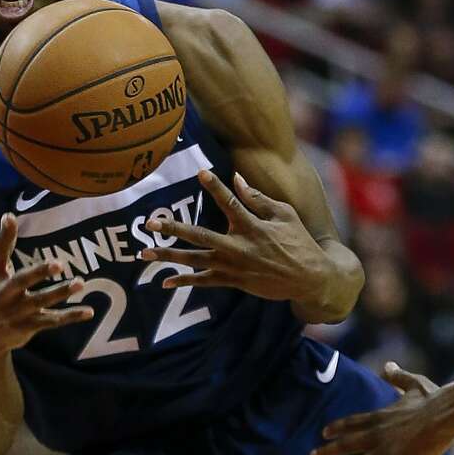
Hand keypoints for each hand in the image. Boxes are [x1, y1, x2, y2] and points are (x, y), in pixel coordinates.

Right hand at [0, 214, 92, 359]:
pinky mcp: (28, 326)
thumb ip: (1, 250)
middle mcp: (3, 294)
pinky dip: (71, 316)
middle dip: (39, 272)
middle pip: (22, 281)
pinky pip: (53, 321)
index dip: (3, 236)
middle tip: (59, 264)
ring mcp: (16, 312)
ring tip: (80, 283)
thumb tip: (9, 217)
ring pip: (42, 301)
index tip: (9, 217)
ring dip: (61, 292)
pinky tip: (89, 312)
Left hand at [138, 170, 329, 304]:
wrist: (309, 278)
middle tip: (150, 223)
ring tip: (144, 253)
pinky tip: (164, 281)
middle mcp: (239, 247)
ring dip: (169, 256)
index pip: (231, 203)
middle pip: (200, 236)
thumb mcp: (284, 214)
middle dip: (174, 228)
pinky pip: (204, 282)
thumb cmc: (298, 241)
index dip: (216, 187)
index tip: (201, 173)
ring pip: (195, 261)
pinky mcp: (233, 281)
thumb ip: (257, 198)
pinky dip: (184, 281)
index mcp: (253, 226)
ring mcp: (234, 266)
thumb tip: (236, 178)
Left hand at [309, 363, 451, 454]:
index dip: (338, 428)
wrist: (444, 415)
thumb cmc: (435, 400)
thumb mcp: (414, 384)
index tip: (325, 432)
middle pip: (345, 445)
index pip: (354, 422)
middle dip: (327, 452)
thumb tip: (387, 365)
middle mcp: (375, 435)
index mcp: (381, 416)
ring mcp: (382, 452)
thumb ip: (398, 376)